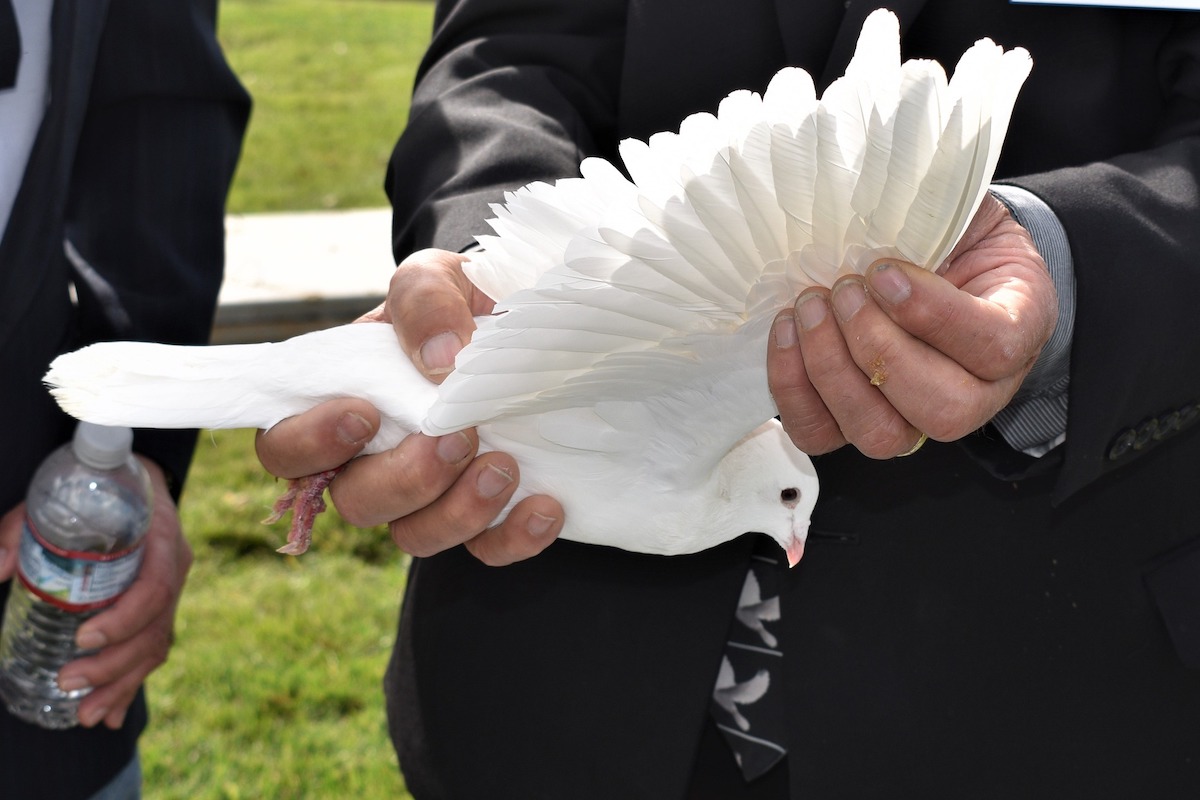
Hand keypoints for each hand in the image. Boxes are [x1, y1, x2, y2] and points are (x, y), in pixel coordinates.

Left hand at [0, 460, 193, 728]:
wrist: (138, 483)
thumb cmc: (98, 491)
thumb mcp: (60, 499)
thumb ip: (22, 528)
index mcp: (161, 540)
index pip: (157, 587)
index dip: (125, 619)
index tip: (84, 636)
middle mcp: (173, 569)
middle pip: (157, 629)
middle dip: (114, 665)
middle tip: (68, 681)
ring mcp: (171, 592)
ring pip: (157, 647)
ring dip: (121, 685)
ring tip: (85, 715)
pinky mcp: (159, 609)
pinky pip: (153, 652)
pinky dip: (130, 685)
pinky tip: (109, 713)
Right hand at [255, 248, 563, 565]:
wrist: (530, 323)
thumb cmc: (462, 301)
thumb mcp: (439, 277)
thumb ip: (424, 300)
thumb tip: (438, 358)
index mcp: (344, 402)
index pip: (286, 448)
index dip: (311, 445)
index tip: (365, 415)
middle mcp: (375, 459)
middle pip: (355, 503)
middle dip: (405, 479)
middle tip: (458, 437)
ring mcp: (429, 494)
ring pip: (415, 537)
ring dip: (457, 512)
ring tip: (504, 466)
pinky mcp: (483, 516)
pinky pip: (486, 551)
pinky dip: (514, 538)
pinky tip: (545, 506)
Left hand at [767, 193, 1057, 457]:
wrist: (924, 264)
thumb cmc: (946, 237)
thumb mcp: (958, 211)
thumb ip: (936, 210)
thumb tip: (878, 191)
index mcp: (1014, 332)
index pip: (994, 346)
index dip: (934, 313)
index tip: (885, 270)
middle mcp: (974, 392)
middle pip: (940, 408)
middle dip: (878, 346)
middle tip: (843, 289)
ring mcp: (911, 418)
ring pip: (878, 433)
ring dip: (831, 369)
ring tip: (811, 306)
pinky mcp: (852, 422)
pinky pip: (819, 433)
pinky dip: (793, 388)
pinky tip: (786, 332)